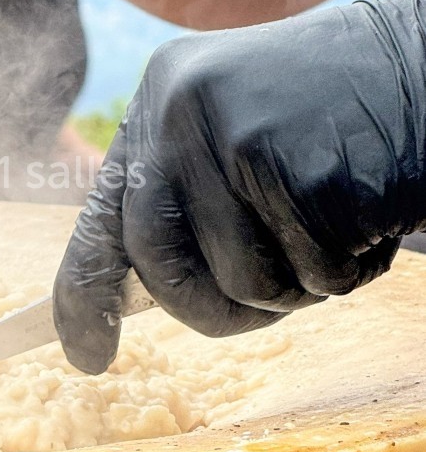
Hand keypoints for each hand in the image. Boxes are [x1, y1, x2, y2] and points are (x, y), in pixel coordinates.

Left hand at [54, 0, 425, 367]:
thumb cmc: (331, 119)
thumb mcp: (234, 129)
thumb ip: (185, 195)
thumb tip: (139, 295)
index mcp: (160, 95)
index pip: (102, 216)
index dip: (83, 296)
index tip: (85, 356)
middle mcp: (182, 110)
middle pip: (158, 266)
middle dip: (209, 309)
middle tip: (265, 302)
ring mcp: (240, 139)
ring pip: (241, 283)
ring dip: (298, 283)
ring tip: (334, 227)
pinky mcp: (302, 174)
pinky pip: (313, 277)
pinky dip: (349, 271)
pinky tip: (369, 217)